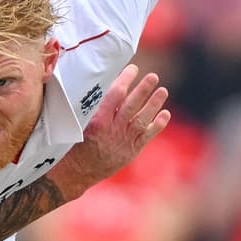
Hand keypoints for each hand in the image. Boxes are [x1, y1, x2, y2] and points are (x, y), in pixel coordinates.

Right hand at [63, 65, 169, 192]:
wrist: (78, 171)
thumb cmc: (75, 144)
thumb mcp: (79, 124)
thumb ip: (91, 107)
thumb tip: (102, 84)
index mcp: (98, 121)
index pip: (114, 96)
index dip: (125, 80)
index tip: (132, 69)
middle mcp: (113, 130)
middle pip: (131, 106)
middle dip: (143, 90)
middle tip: (153, 76)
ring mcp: (124, 140)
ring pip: (142, 120)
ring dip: (153, 105)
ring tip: (163, 90)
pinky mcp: (132, 150)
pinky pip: (147, 136)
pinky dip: (157, 125)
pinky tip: (166, 114)